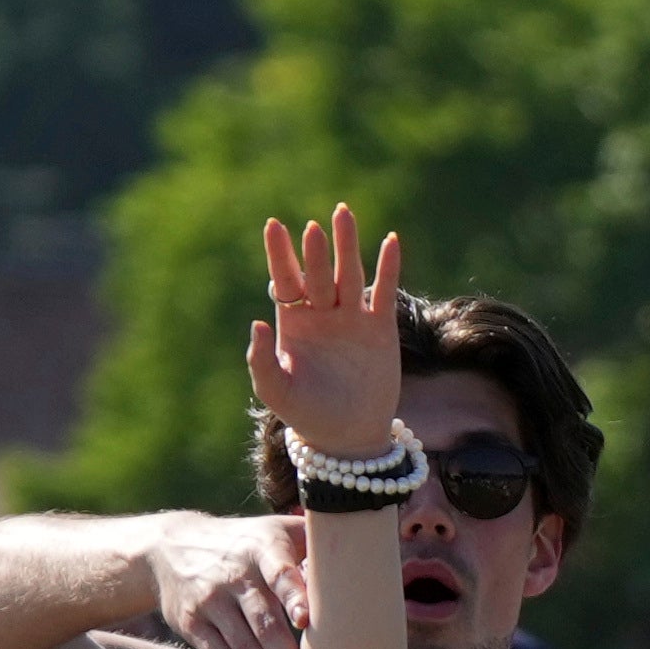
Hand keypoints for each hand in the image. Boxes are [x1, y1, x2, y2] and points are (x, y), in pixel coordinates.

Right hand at [152, 514, 307, 648]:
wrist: (170, 545)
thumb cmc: (244, 542)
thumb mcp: (275, 529)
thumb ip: (313, 541)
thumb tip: (361, 554)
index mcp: (262, 550)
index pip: (279, 574)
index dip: (293, 595)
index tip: (306, 618)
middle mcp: (234, 577)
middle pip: (264, 621)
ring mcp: (210, 601)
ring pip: (242, 645)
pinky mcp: (191, 623)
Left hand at [240, 203, 403, 463]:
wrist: (348, 434)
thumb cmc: (306, 414)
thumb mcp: (276, 392)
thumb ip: (262, 360)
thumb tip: (258, 322)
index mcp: (292, 322)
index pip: (284, 279)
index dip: (280, 253)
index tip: (274, 225)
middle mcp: (321, 313)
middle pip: (317, 272)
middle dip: (315, 250)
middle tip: (314, 227)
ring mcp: (351, 318)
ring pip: (349, 273)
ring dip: (347, 245)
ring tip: (343, 213)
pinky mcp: (381, 329)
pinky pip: (384, 291)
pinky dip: (389, 267)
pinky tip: (391, 241)